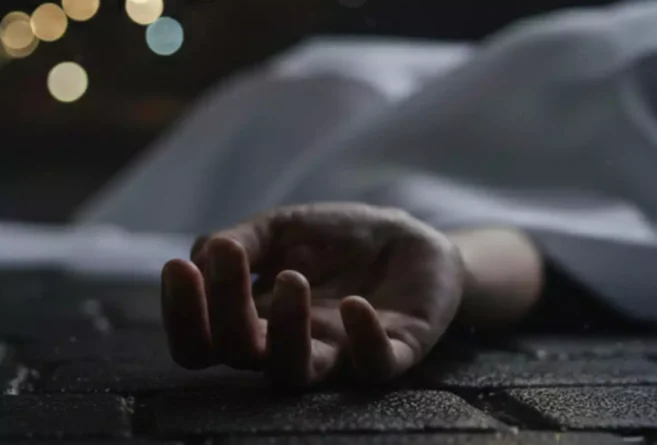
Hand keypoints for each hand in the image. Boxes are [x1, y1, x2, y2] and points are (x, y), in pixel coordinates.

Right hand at [161, 203, 464, 386]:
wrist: (409, 239)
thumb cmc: (339, 239)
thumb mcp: (285, 227)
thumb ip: (245, 240)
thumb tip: (202, 255)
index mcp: (258, 320)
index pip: (203, 342)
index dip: (181, 316)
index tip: (180, 267)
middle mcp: (292, 344)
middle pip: (239, 356)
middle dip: (224, 309)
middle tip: (230, 257)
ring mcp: (341, 352)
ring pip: (296, 373)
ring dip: (286, 330)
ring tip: (292, 277)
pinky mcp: (395, 350)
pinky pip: (376, 366)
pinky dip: (363, 339)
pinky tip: (353, 303)